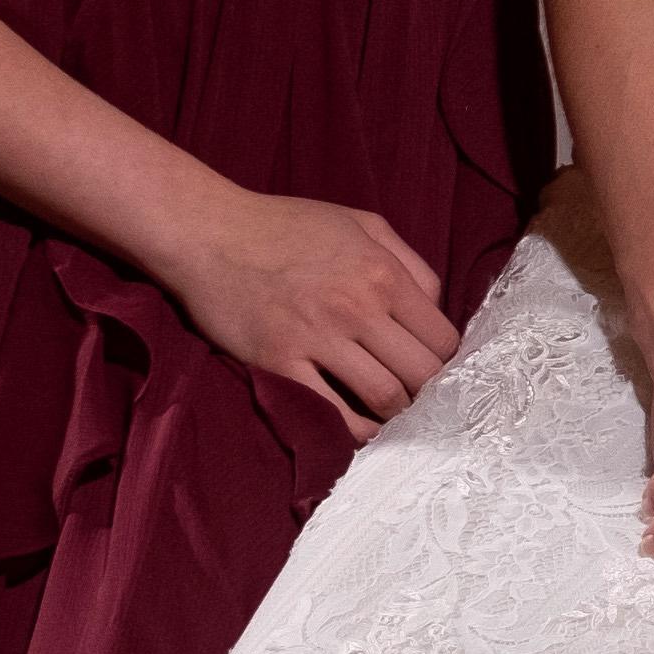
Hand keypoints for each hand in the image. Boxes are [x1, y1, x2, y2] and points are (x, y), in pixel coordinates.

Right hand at [157, 184, 461, 439]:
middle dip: (426, 393)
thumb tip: (436, 309)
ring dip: (395, 415)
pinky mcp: (279, 363)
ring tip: (388, 414)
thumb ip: (408, 262)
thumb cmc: (286, 225)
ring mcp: (317, 338)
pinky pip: (333, 413)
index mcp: (382, 273)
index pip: (443, 339)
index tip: (431, 368)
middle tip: (415, 398)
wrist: (208, 232)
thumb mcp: (361, 223)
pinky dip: (354, 430)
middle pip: (422, 374)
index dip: (444, 360)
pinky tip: (357, 427)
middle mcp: (357, 306)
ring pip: (385, 398)